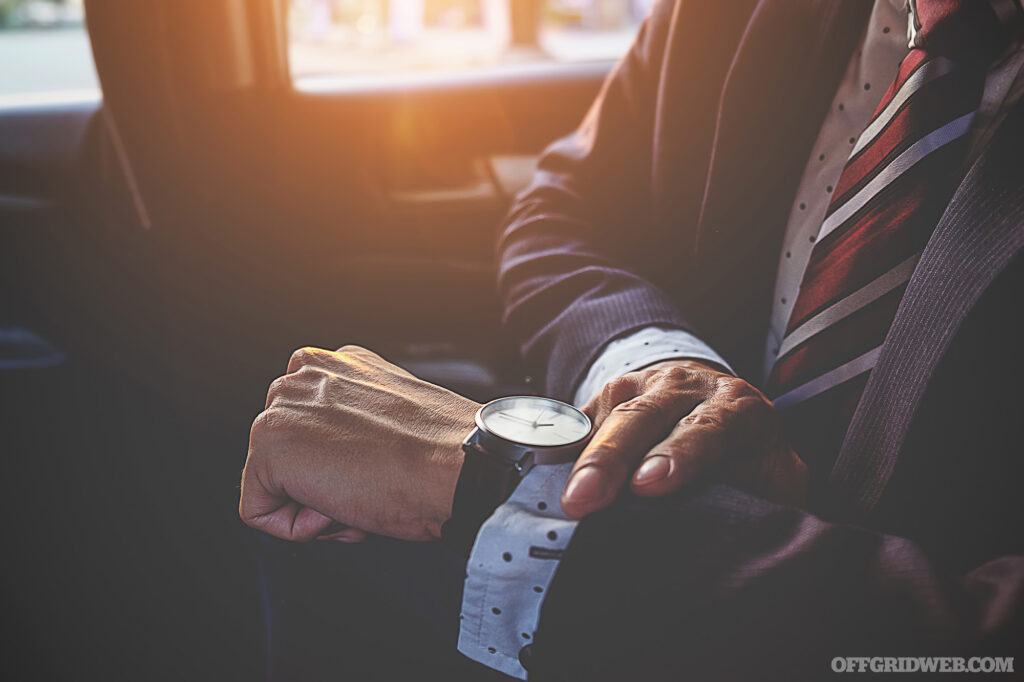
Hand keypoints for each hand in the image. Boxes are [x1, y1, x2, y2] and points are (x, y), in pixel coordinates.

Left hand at [239, 346, 478, 542]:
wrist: (456, 465)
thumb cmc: (442, 452)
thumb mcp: (392, 414)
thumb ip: (354, 418)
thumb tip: (337, 453)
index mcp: (336, 363)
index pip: (307, 427)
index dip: (338, 464)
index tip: (373, 468)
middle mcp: (304, 375)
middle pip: (286, 453)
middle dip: (320, 482)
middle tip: (366, 486)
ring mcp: (282, 408)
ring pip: (271, 481)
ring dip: (311, 503)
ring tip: (357, 495)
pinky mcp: (270, 447)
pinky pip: (258, 510)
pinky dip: (294, 528)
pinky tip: (339, 508)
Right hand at [561, 360, 806, 517]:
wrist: (710, 404)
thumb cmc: (744, 457)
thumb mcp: (773, 472)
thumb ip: (771, 493)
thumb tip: (755, 524)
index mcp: (735, 406)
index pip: (708, 427)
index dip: (679, 455)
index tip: (649, 487)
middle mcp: (685, 387)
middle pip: (643, 417)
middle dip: (612, 458)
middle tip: (586, 499)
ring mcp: (639, 386)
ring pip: (606, 415)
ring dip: (579, 457)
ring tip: (561, 496)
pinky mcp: (602, 398)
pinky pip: (576, 420)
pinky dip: (557, 446)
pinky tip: (540, 471)